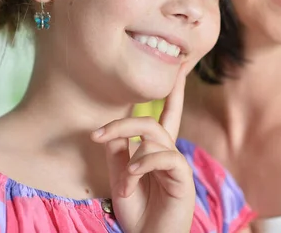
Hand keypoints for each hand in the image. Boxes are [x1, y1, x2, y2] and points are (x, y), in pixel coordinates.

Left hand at [91, 65, 193, 232]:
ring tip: (123, 179)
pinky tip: (133, 181)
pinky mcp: (182, 177)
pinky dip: (143, 165)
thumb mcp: (122, 179)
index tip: (179, 67)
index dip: (173, 92)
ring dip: (131, 155)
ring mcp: (177, 165)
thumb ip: (119, 153)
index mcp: (158, 152)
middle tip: (97, 134)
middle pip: (153, 122)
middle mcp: (170, 153)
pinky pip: (164, 156)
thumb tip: (111, 128)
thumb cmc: (138, 213)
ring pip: (155, 136)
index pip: (167, 114)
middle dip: (124, 123)